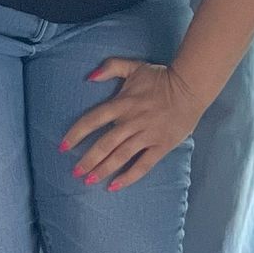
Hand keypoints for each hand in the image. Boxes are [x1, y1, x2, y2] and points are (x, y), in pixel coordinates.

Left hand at [59, 58, 204, 190]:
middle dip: (88, 159)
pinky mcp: (160, 146)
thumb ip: (111, 67)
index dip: (77, 133)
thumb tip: (89, 76)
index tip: (63, 146)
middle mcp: (132, 121)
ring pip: (121, 156)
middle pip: (105, 143)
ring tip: (89, 181)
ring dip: (103, 169)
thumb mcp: (134, 66)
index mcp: (123, 102)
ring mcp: (147, 135)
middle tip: (75, 172)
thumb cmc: (160, 77)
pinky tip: (115, 186)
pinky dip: (128, 176)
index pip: (94, 119)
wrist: (190, 87)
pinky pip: (143, 165)